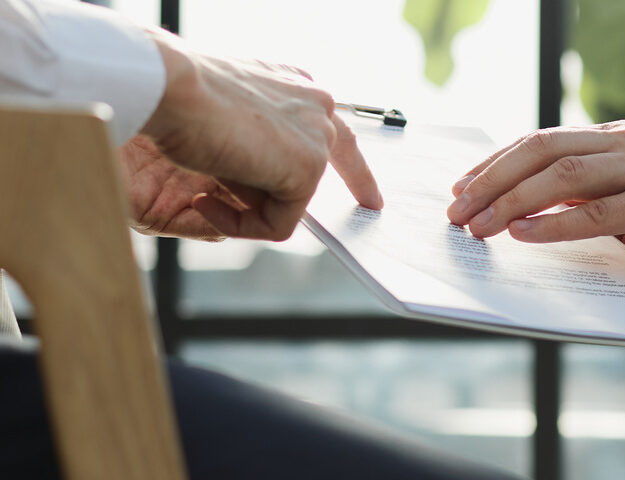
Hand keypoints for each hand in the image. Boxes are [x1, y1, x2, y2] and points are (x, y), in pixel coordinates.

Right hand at [138, 28, 383, 240]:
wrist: (166, 85)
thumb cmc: (176, 96)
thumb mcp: (223, 121)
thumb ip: (253, 147)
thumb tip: (264, 194)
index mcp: (296, 87)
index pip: (335, 129)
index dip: (352, 168)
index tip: (371, 196)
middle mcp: (315, 103)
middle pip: (339, 158)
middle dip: (346, 187)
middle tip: (370, 208)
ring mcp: (316, 134)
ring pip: (293, 197)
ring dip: (246, 205)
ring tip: (203, 185)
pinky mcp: (308, 167)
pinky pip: (279, 224)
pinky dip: (240, 225)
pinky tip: (205, 201)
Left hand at [445, 121, 624, 243]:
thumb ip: (618, 179)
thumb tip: (566, 202)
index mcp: (624, 138)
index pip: (545, 140)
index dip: (499, 162)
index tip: (467, 184)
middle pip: (540, 151)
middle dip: (489, 181)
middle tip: (454, 209)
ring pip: (561, 178)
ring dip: (510, 203)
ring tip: (476, 226)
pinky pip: (602, 213)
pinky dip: (558, 225)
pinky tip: (526, 236)